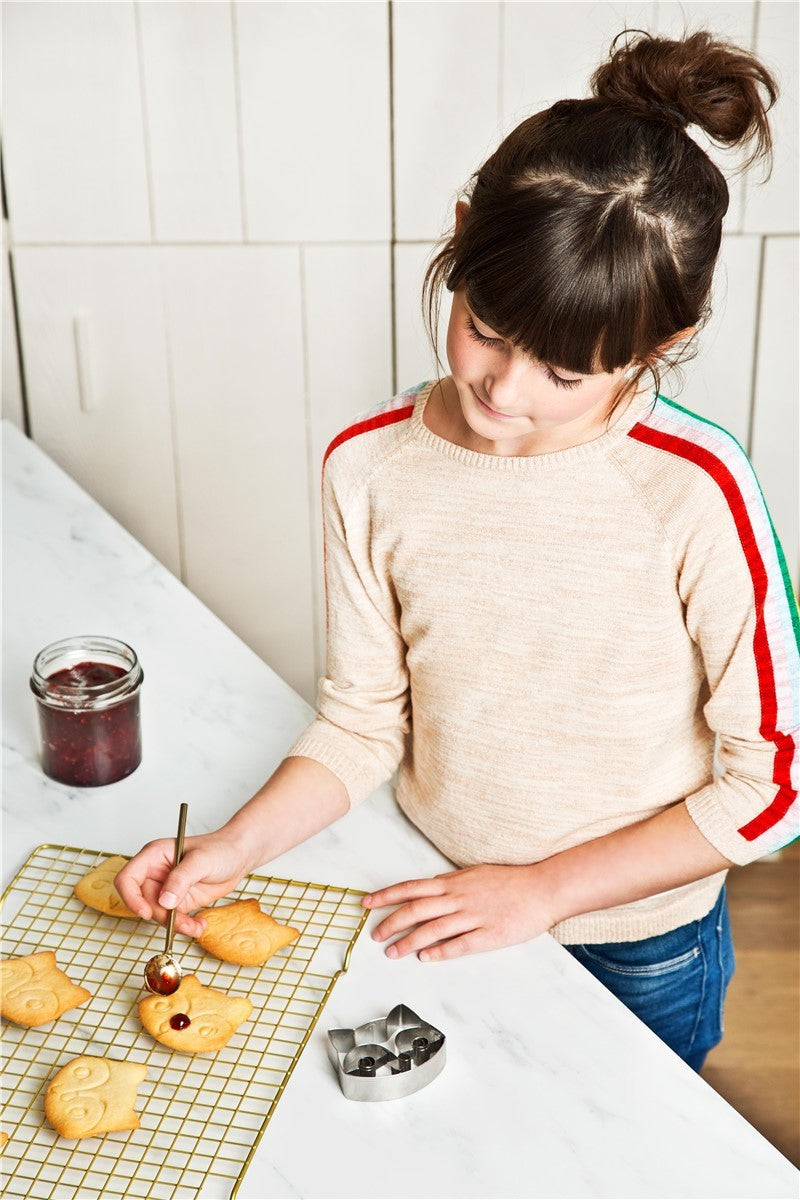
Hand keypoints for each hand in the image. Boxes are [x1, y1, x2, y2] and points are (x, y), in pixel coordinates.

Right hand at [115, 832, 250, 937]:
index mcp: (154, 856)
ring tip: (197, 926)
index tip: (145, 912)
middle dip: (161, 916)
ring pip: (158, 915)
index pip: (127, 878)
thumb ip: (181, 878)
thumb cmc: (221, 848)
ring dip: (176, 925)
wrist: (239, 856)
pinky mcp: (178, 902)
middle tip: (183, 922)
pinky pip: (172, 920)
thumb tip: (164, 900)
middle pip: (143, 902)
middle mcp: (156, 873)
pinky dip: (184, 927)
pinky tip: (199, 925)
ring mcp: (166, 889)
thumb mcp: (201, 860)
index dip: (131, 897)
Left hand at [363, 863, 553, 961]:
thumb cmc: (510, 881)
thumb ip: (451, 883)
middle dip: (391, 922)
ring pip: (433, 929)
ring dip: (409, 941)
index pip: (412, 888)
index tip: (367, 904)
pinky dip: (440, 951)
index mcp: (454, 883)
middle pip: (416, 909)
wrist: (542, 889)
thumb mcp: (475, 874)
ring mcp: (473, 916)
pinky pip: (459, 944)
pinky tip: (425, 958)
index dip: (387, 895)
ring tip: (392, 952)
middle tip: (375, 935)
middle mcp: (459, 898)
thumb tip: (429, 888)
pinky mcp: (489, 934)